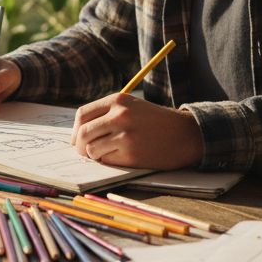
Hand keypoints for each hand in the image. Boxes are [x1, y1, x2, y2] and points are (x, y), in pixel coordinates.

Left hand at [71, 93, 203, 169]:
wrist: (185, 134)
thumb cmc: (155, 122)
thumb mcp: (132, 107)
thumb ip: (107, 114)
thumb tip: (79, 133)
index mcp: (118, 100)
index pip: (82, 114)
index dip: (76, 130)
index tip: (78, 139)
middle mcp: (120, 115)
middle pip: (83, 133)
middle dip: (79, 146)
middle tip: (84, 152)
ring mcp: (125, 135)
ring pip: (91, 150)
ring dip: (94, 155)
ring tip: (107, 153)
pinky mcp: (131, 154)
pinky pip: (106, 160)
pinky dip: (109, 161)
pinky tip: (123, 156)